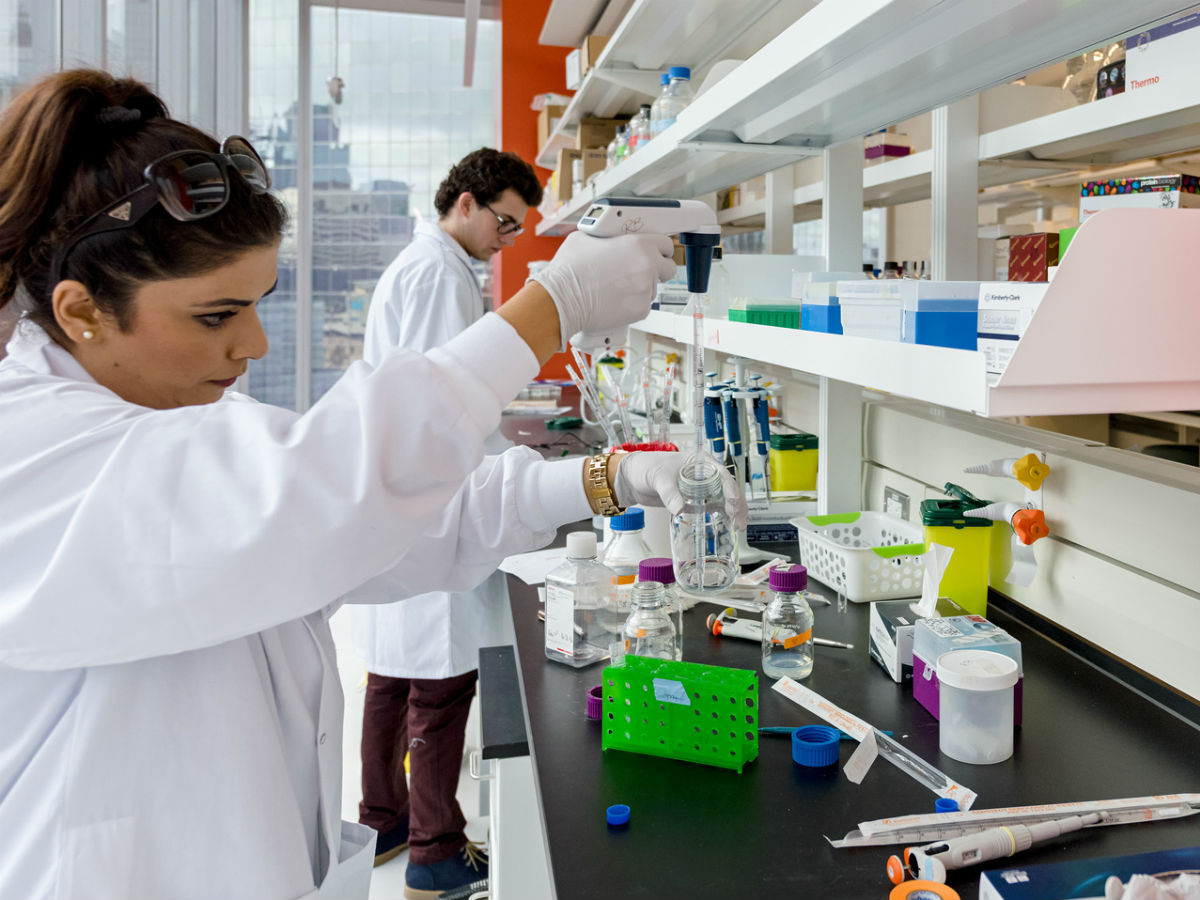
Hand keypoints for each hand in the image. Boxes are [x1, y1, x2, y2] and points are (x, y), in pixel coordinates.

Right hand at [528, 231, 675, 351]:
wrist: (562, 300)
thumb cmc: (570, 269)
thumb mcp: (586, 237)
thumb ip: (608, 237)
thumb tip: (609, 238)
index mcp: (639, 244)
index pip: (666, 244)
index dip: (660, 249)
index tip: (656, 253)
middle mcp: (647, 266)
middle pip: (668, 268)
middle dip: (658, 270)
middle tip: (640, 272)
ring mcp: (646, 290)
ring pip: (653, 288)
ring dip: (641, 288)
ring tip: (617, 288)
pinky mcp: (641, 310)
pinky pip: (643, 305)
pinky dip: (632, 304)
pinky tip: (615, 300)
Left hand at [612, 451, 747, 531]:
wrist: (634, 479)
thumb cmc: (647, 468)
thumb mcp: (659, 478)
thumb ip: (670, 493)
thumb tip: (679, 509)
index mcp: (700, 462)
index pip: (721, 474)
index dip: (731, 489)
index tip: (734, 504)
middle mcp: (705, 474)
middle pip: (728, 489)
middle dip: (737, 505)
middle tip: (739, 522)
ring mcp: (702, 488)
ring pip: (724, 500)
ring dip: (732, 513)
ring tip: (737, 527)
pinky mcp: (696, 500)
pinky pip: (712, 508)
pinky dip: (721, 516)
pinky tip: (727, 526)